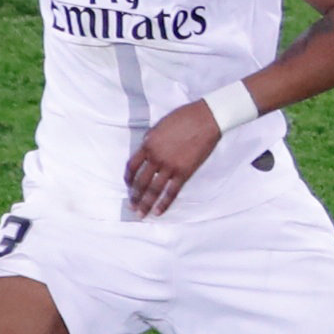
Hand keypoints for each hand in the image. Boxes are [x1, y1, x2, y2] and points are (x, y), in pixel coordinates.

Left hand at [124, 100, 221, 216]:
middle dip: (134, 195)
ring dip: (145, 204)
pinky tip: (158, 212)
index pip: (132, 166)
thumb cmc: (184, 118)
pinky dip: (164, 203)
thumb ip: (151, 141)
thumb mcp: (159, 126)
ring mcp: (169, 166)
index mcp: (147, 144)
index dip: (128, 177)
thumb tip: (146, 153)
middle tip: (131, 206)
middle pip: (140, 181)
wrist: (205, 120)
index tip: (128, 185)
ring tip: (140, 214)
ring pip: (153, 190)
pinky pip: (171, 192)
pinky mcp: (183, 173)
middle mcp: (155, 157)